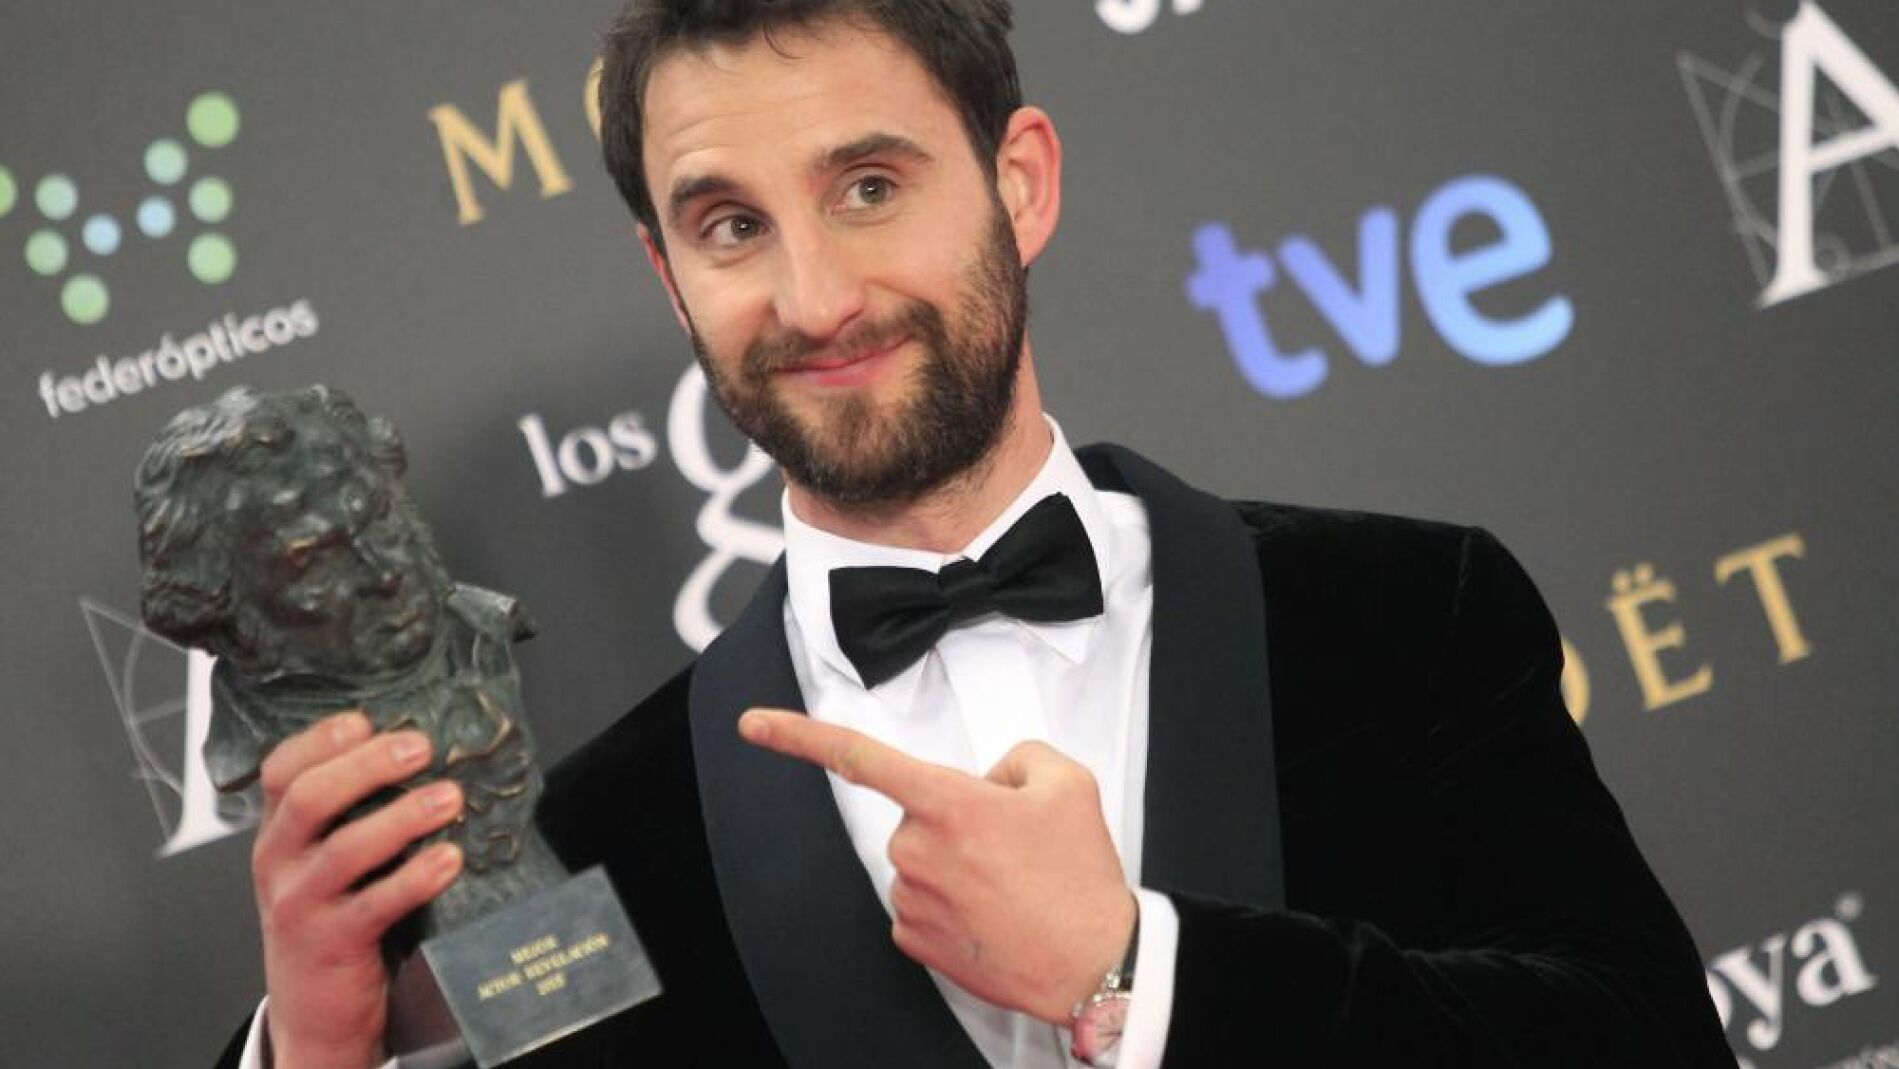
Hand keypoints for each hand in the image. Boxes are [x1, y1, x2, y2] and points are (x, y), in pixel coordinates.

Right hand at [251, 712, 464, 1068]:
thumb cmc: (331, 919)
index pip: (280, 771)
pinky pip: (375, 905)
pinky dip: (415, 879)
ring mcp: (300, 905)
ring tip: (449, 799)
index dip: (320, 739)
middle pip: (311, 797)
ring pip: (345, 848)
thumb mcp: (321, 863)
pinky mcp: (331, 944)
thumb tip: (416, 753)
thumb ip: (351, 815)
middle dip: (368, 765)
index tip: (366, 720)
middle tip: (420, 747)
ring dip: (403, 817)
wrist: (313, 1010)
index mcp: (278, 833)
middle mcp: (278, 863)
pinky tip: (449, 860)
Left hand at [739, 708, 1135, 1023]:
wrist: (1096, 963)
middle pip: (918, 814)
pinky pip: (922, 902)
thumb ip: (1016, 755)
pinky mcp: (914, 940)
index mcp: (948, 803)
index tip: (752, 725)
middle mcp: (918, 850)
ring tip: (1013, 884)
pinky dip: (952, 902)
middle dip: (957, 820)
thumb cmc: (1081, 877)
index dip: (797, 736)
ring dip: (958, 864)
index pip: (859, 757)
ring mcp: (911, 899)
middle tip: (1012, 846)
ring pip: (922, 859)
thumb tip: (987, 779)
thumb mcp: (1067, 781)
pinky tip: (993, 913)